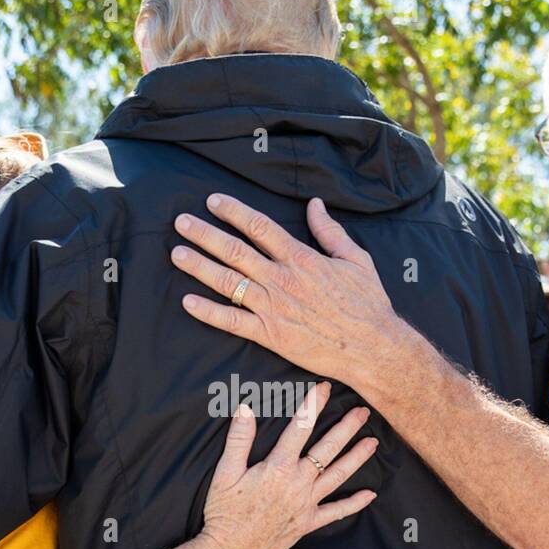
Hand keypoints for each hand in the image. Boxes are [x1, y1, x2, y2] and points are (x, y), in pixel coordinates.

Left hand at [171, 194, 402, 389]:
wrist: (371, 346)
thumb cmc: (367, 303)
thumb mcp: (356, 258)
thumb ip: (330, 231)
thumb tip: (315, 204)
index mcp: (301, 258)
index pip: (259, 227)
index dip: (233, 211)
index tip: (212, 202)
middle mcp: (282, 279)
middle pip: (234, 250)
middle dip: (204, 234)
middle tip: (180, 222)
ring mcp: (273, 307)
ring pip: (227, 282)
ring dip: (199, 266)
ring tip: (176, 253)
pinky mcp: (270, 335)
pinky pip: (232, 321)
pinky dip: (208, 312)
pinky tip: (188, 302)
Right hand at [199, 381, 377, 548]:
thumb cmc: (224, 512)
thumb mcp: (225, 473)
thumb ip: (238, 440)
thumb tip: (245, 408)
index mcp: (278, 467)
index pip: (300, 428)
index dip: (313, 405)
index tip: (325, 388)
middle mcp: (298, 483)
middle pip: (328, 449)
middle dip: (346, 428)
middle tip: (363, 412)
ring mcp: (306, 504)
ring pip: (338, 476)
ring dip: (357, 458)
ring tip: (373, 442)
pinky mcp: (308, 522)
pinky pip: (336, 513)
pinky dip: (354, 504)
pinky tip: (370, 495)